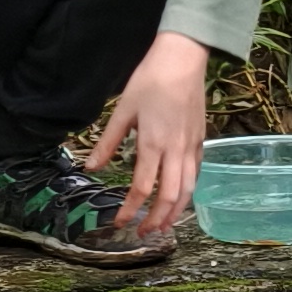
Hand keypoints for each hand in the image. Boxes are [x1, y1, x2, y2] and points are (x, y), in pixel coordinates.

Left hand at [82, 31, 212, 238]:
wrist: (183, 58)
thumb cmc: (150, 80)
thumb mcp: (123, 109)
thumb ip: (108, 142)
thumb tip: (91, 167)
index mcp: (152, 143)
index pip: (141, 188)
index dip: (130, 210)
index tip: (118, 223)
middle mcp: (174, 150)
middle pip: (169, 196)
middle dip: (156, 220)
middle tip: (143, 233)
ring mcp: (191, 146)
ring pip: (188, 189)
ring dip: (176, 212)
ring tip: (164, 226)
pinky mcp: (201, 140)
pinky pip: (196, 174)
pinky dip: (189, 192)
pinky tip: (180, 197)